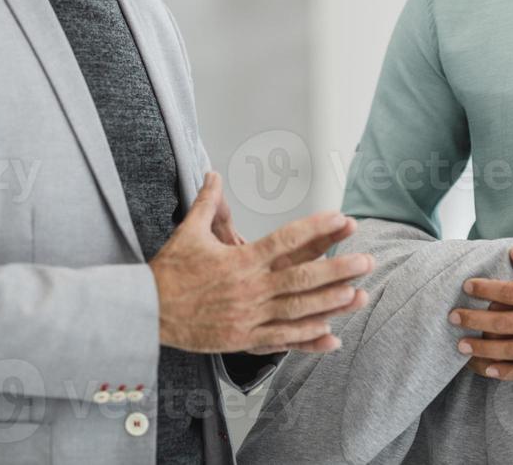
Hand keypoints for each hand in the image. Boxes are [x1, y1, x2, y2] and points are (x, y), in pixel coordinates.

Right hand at [151, 172, 372, 354]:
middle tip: (366, 260)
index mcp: (241, 260)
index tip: (342, 219)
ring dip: (331, 304)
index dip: (317, 229)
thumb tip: (213, 173)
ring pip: (298, 311)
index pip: (287, 240)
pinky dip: (308, 339)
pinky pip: (282, 340)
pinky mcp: (244, 339)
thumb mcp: (189, 231)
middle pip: (302, 278)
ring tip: (359, 295)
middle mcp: (250, 289)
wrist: (147, 311)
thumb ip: (207, 202)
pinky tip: (331, 335)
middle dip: (337, 269)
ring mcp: (249, 317)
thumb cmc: (169, 271)